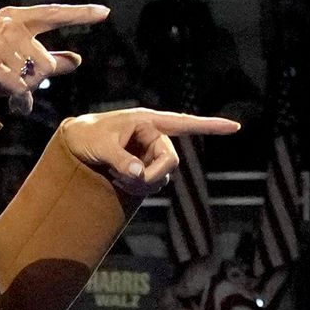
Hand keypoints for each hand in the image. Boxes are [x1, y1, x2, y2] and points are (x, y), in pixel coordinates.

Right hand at [0, 2, 107, 112]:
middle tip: (14, 87)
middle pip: (46, 63)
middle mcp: (8, 24)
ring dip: (23, 92)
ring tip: (4, 91)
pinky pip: (20, 90)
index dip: (80, 15)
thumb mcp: (13, 58)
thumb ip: (47, 58)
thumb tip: (77, 60)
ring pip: (34, 78)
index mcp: (15, 18)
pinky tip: (6, 102)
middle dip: (34, 82)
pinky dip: (17, 102)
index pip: (54, 13)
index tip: (104, 12)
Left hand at [55, 107, 241, 201]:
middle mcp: (153, 137)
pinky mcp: (144, 168)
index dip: (210, 126)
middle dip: (151, 176)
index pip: (184, 123)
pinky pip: (153, 184)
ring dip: (142, 184)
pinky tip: (119, 181)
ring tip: (116, 177)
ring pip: (162, 177)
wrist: (74, 144)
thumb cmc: (85, 136)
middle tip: (126, 181)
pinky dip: (139, 188)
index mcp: (147, 121)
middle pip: (170, 162)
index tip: (236, 126)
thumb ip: (119, 159)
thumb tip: (138, 174)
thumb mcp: (98, 146)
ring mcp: (150, 154)